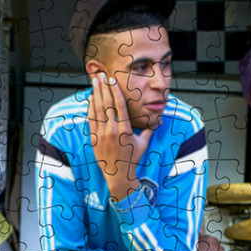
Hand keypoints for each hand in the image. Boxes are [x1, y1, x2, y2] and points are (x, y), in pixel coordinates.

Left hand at [88, 72, 150, 200]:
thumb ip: (150, 129)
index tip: (113, 80)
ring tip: (95, 81)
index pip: (119, 105)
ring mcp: (101, 135)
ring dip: (96, 94)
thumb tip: (159, 118)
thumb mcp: (143, 143)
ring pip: (97, 110)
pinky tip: (91, 98)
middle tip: (101, 75)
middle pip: (107, 104)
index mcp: (125, 130)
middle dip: (104, 88)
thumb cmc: (132, 159)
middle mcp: (112, 131)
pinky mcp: (93, 139)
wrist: (119, 175)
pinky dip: (90, 107)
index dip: (115, 91)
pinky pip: (91, 120)